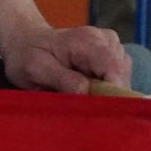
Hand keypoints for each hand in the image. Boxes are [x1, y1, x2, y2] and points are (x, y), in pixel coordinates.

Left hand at [0, 23, 131, 93]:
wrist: (26, 42)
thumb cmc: (28, 55)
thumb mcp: (36, 69)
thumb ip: (63, 80)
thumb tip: (87, 93)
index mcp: (86, 40)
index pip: (114, 69)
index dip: (112, 93)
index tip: (98, 110)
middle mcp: (105, 40)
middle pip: (122, 76)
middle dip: (107, 95)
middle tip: (81, 102)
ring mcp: (111, 46)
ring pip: (124, 79)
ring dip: (106, 92)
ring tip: (79, 91)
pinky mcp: (112, 55)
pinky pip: (120, 78)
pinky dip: (106, 88)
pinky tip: (87, 86)